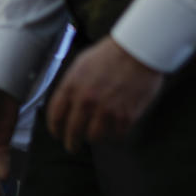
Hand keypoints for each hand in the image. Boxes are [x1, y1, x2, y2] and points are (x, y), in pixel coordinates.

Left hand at [47, 37, 162, 152]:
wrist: (140, 48)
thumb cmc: (110, 53)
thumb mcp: (80, 64)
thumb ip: (70, 86)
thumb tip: (64, 105)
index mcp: (71, 88)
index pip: (55, 118)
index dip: (55, 130)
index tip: (58, 134)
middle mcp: (86, 101)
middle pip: (72, 133)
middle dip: (71, 143)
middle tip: (73, 147)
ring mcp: (106, 110)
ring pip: (94, 138)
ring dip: (94, 138)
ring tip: (96, 136)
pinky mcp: (126, 115)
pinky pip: (116, 135)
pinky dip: (114, 135)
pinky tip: (114, 130)